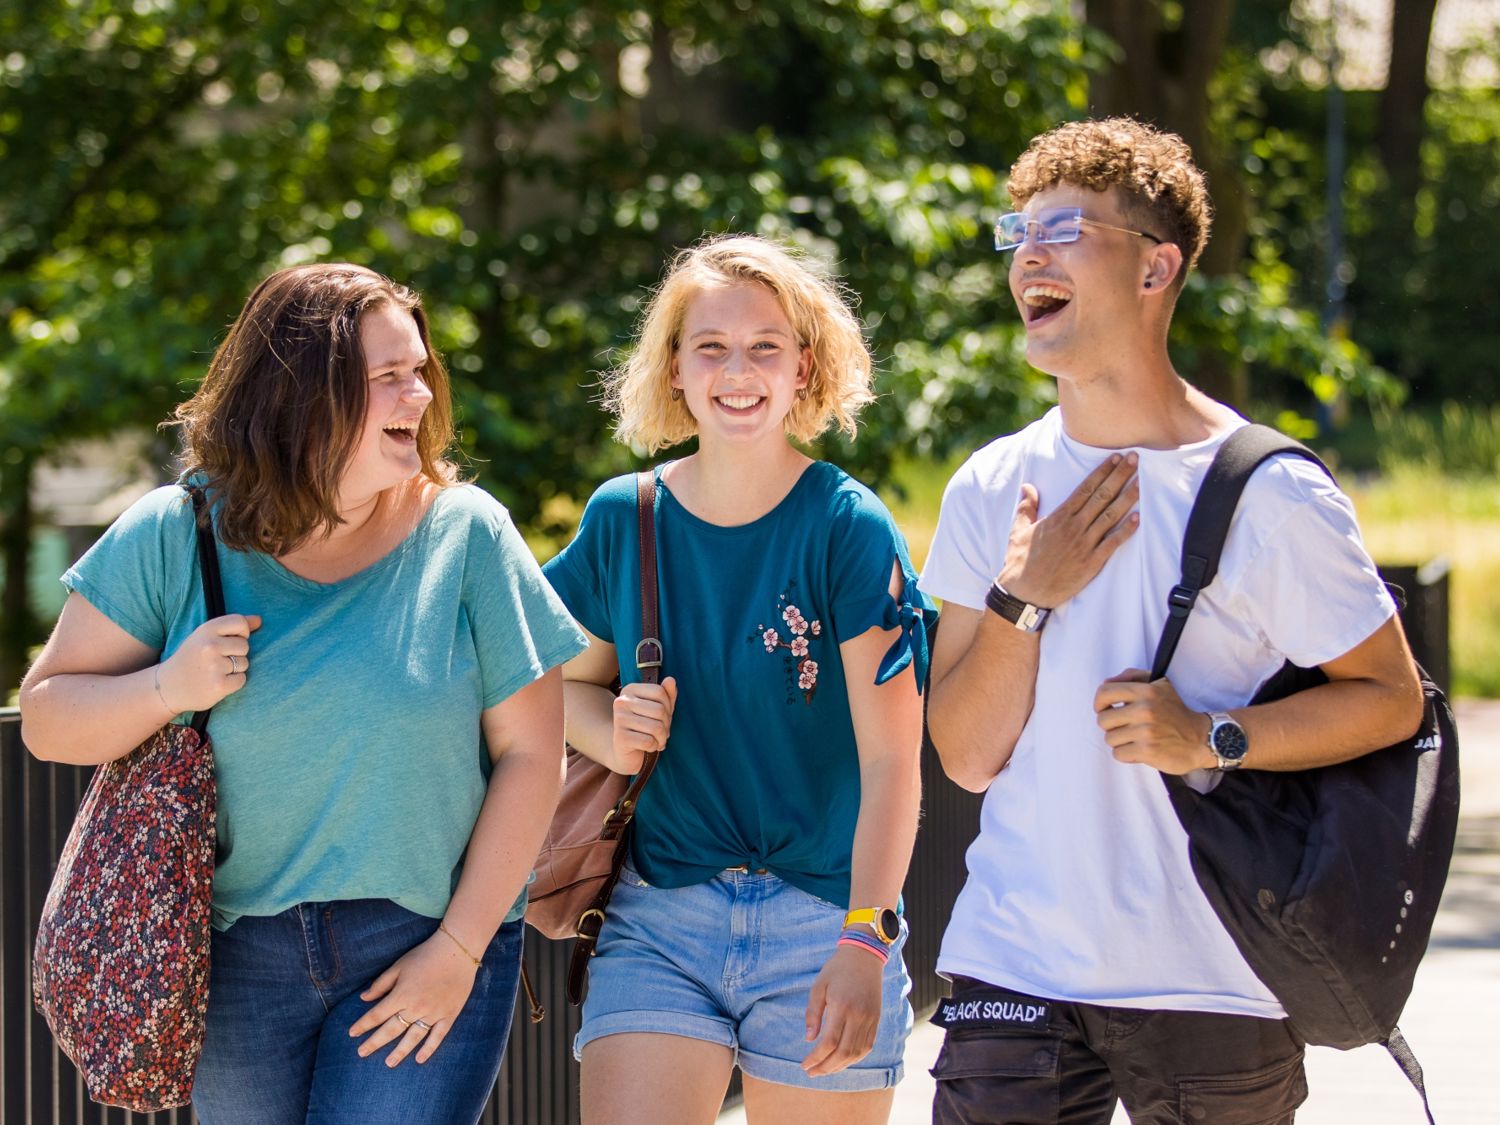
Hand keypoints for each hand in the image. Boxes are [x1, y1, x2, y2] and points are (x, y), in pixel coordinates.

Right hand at [156, 614, 261, 713]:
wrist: (167, 686)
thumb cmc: (192, 658)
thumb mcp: (205, 636)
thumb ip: (232, 627)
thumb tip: (259, 620)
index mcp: (206, 629)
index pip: (241, 622)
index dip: (241, 633)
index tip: (230, 640)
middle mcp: (210, 645)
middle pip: (245, 646)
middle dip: (236, 654)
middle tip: (216, 660)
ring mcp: (214, 666)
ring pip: (244, 663)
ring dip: (234, 669)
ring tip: (214, 671)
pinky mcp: (219, 685)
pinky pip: (241, 679)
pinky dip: (233, 683)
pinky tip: (217, 682)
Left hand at [349, 929, 480, 1066]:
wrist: (457, 950)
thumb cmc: (425, 955)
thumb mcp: (399, 966)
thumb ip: (381, 984)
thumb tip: (363, 998)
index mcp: (402, 994)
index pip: (377, 1014)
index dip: (363, 1024)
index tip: (352, 1034)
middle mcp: (416, 1007)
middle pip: (391, 1030)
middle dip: (374, 1042)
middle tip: (362, 1053)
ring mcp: (433, 1013)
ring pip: (413, 1038)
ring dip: (400, 1052)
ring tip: (388, 1064)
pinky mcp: (449, 1015)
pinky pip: (438, 1036)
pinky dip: (429, 1048)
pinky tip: (420, 1059)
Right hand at [610, 676, 677, 772]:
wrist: (625, 752)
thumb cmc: (645, 727)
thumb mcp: (659, 709)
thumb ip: (666, 694)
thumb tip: (670, 679)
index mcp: (630, 690)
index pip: (660, 692)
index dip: (669, 706)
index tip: (665, 717)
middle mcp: (621, 702)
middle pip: (659, 710)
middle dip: (666, 725)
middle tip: (662, 732)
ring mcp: (619, 719)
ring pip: (656, 727)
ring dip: (662, 738)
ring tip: (657, 740)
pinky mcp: (620, 738)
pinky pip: (649, 741)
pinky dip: (654, 747)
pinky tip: (648, 747)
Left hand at [801, 944, 883, 1076]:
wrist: (864, 956)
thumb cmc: (837, 969)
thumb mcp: (818, 986)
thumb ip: (813, 1013)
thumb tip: (809, 1039)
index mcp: (842, 1006)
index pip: (829, 1042)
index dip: (816, 1058)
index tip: (805, 1064)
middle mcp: (858, 1015)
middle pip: (844, 1053)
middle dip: (826, 1067)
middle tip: (812, 1072)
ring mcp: (870, 1019)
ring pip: (857, 1053)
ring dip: (840, 1066)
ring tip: (824, 1069)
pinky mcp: (876, 1020)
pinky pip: (867, 1046)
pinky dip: (854, 1058)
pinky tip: (841, 1060)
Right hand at [997, 454, 1138, 607]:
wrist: (1025, 592)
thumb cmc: (1020, 562)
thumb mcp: (1018, 530)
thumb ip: (1027, 507)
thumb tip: (1027, 487)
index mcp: (1059, 517)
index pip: (1085, 488)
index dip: (1102, 471)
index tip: (1115, 458)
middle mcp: (1074, 527)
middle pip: (1102, 496)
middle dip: (1120, 476)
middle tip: (1135, 459)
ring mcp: (1084, 545)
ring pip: (1110, 516)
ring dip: (1127, 498)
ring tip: (1141, 482)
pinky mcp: (1091, 563)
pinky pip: (1112, 543)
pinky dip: (1126, 531)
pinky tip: (1138, 518)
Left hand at [1094, 669, 1213, 773]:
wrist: (1201, 738)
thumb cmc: (1176, 711)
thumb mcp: (1160, 685)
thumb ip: (1132, 677)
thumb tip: (1106, 683)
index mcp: (1145, 691)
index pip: (1104, 693)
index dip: (1099, 703)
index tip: (1105, 710)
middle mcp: (1145, 710)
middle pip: (1103, 720)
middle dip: (1111, 726)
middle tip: (1125, 727)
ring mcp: (1146, 732)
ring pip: (1109, 739)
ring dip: (1119, 741)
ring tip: (1135, 738)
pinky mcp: (1147, 751)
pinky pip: (1118, 754)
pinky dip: (1126, 754)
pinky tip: (1139, 749)